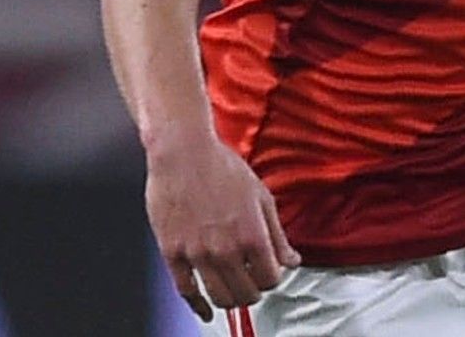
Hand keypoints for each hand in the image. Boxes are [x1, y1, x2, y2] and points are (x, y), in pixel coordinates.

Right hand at [146, 132, 299, 321]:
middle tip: (252, 284)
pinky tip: (206, 311)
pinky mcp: (172, 253)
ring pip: (220, 297)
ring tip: (234, 294)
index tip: (268, 273)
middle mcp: (226, 249)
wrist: (183, 154)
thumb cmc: (224, 169)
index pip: (271, 279)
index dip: (273, 278)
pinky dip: (198, 306)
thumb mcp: (262, 198)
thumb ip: (277, 235)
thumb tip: (292, 261)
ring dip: (231, 301)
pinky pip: (186, 291)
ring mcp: (197, 254)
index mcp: (253, 235)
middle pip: (246, 294)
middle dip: (254, 292)